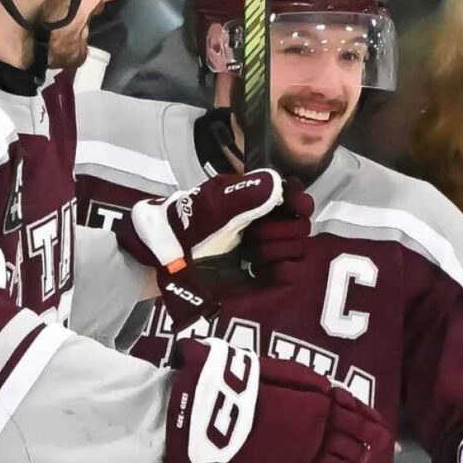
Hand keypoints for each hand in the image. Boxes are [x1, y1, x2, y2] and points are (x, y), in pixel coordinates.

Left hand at [120, 171, 309, 327]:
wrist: (163, 263)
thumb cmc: (185, 227)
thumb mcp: (211, 206)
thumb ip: (244, 195)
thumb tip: (278, 184)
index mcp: (254, 200)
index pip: (292, 195)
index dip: (299, 199)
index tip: (297, 206)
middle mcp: (263, 223)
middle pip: (300, 223)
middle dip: (284, 229)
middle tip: (258, 235)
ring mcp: (263, 251)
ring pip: (297, 247)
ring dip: (279, 249)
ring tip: (253, 256)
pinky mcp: (260, 277)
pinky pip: (289, 273)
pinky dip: (284, 271)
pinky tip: (264, 271)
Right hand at [164, 338, 390, 462]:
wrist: (218, 407)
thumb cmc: (250, 382)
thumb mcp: (289, 373)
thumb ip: (315, 386)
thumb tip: (335, 394)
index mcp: (323, 404)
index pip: (360, 420)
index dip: (373, 428)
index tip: (381, 433)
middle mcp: (322, 432)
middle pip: (354, 447)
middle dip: (362, 453)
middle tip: (365, 456)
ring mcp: (307, 456)